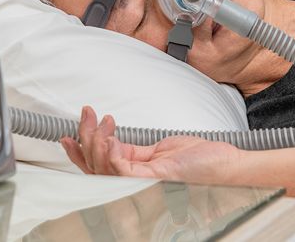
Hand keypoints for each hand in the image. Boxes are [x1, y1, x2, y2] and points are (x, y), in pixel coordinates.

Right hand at [60, 106, 242, 183]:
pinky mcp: (151, 179)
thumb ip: (137, 149)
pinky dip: (110, 153)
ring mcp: (142, 182)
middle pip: (95, 166)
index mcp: (136, 172)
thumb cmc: (201, 159)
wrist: (225, 164)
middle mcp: (135, 180)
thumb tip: (114, 140)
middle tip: (86, 113)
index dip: (80, 151)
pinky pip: (120, 170)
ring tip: (101, 120)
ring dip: (96, 140)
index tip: (69, 133)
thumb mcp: (161, 149)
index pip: (99, 164)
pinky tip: (110, 138)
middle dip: (84, 137)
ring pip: (103, 168)